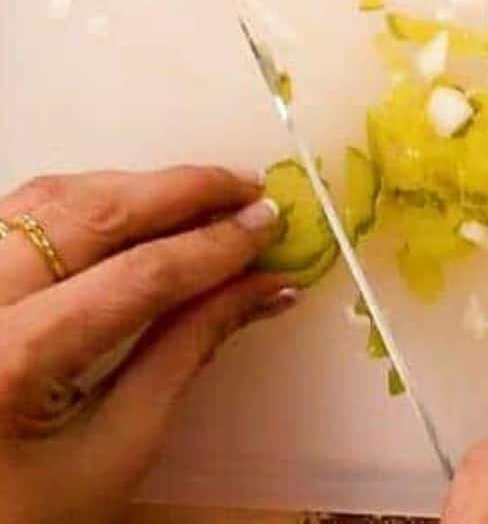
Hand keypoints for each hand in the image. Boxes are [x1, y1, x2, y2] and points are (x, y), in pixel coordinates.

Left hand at [0, 167, 291, 523]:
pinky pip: (19, 212)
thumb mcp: (118, 448)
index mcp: (12, 358)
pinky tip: (133, 208)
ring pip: (51, 198)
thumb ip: (189, 351)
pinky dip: (84, 200)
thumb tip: (265, 287)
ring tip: (203, 193)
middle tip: (249, 187)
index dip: (216, 245)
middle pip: (93, 214)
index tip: (271, 224)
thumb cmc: (28, 514)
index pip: (140, 275)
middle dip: (183, 191)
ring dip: (134, 187)